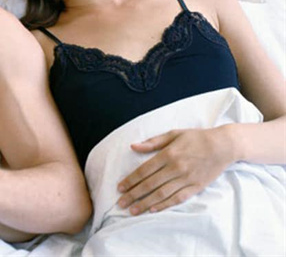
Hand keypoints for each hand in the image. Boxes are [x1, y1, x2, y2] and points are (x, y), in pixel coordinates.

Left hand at [117, 127, 234, 214]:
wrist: (223, 145)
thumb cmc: (196, 137)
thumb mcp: (173, 134)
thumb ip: (152, 142)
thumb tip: (133, 146)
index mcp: (168, 154)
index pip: (144, 170)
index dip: (131, 180)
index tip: (120, 188)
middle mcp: (176, 167)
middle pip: (150, 184)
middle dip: (133, 195)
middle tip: (121, 203)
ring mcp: (186, 178)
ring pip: (162, 194)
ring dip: (145, 203)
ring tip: (133, 210)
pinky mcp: (196, 187)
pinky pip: (178, 198)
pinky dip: (165, 205)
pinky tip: (153, 209)